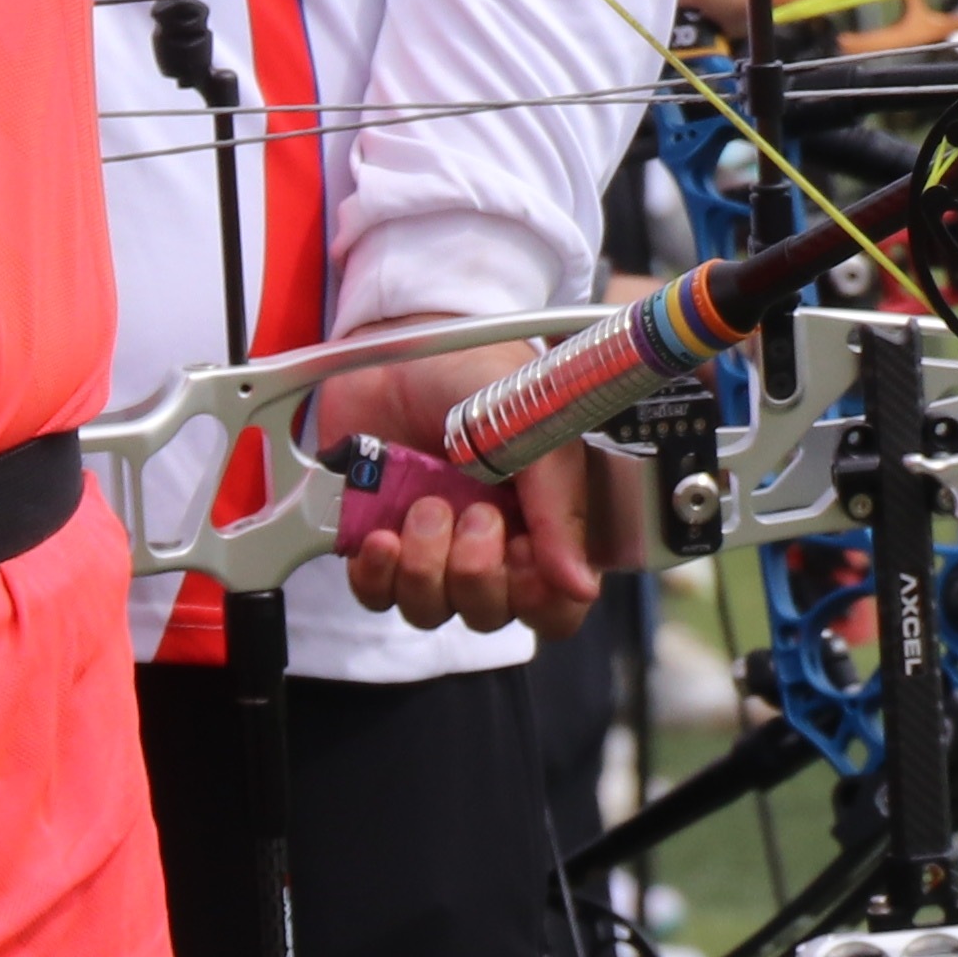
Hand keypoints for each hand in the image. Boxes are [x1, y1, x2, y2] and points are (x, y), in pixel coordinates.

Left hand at [302, 346, 617, 639]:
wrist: (396, 343)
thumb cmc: (473, 374)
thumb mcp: (531, 426)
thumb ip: (559, 504)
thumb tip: (580, 584)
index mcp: (541, 520)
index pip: (555, 604)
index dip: (539, 599)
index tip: (523, 556)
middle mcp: (490, 542)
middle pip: (492, 613)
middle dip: (478, 573)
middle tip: (472, 515)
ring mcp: (432, 544)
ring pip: (433, 609)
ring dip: (426, 568)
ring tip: (423, 507)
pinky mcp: (378, 541)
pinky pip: (377, 596)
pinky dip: (377, 575)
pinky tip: (381, 535)